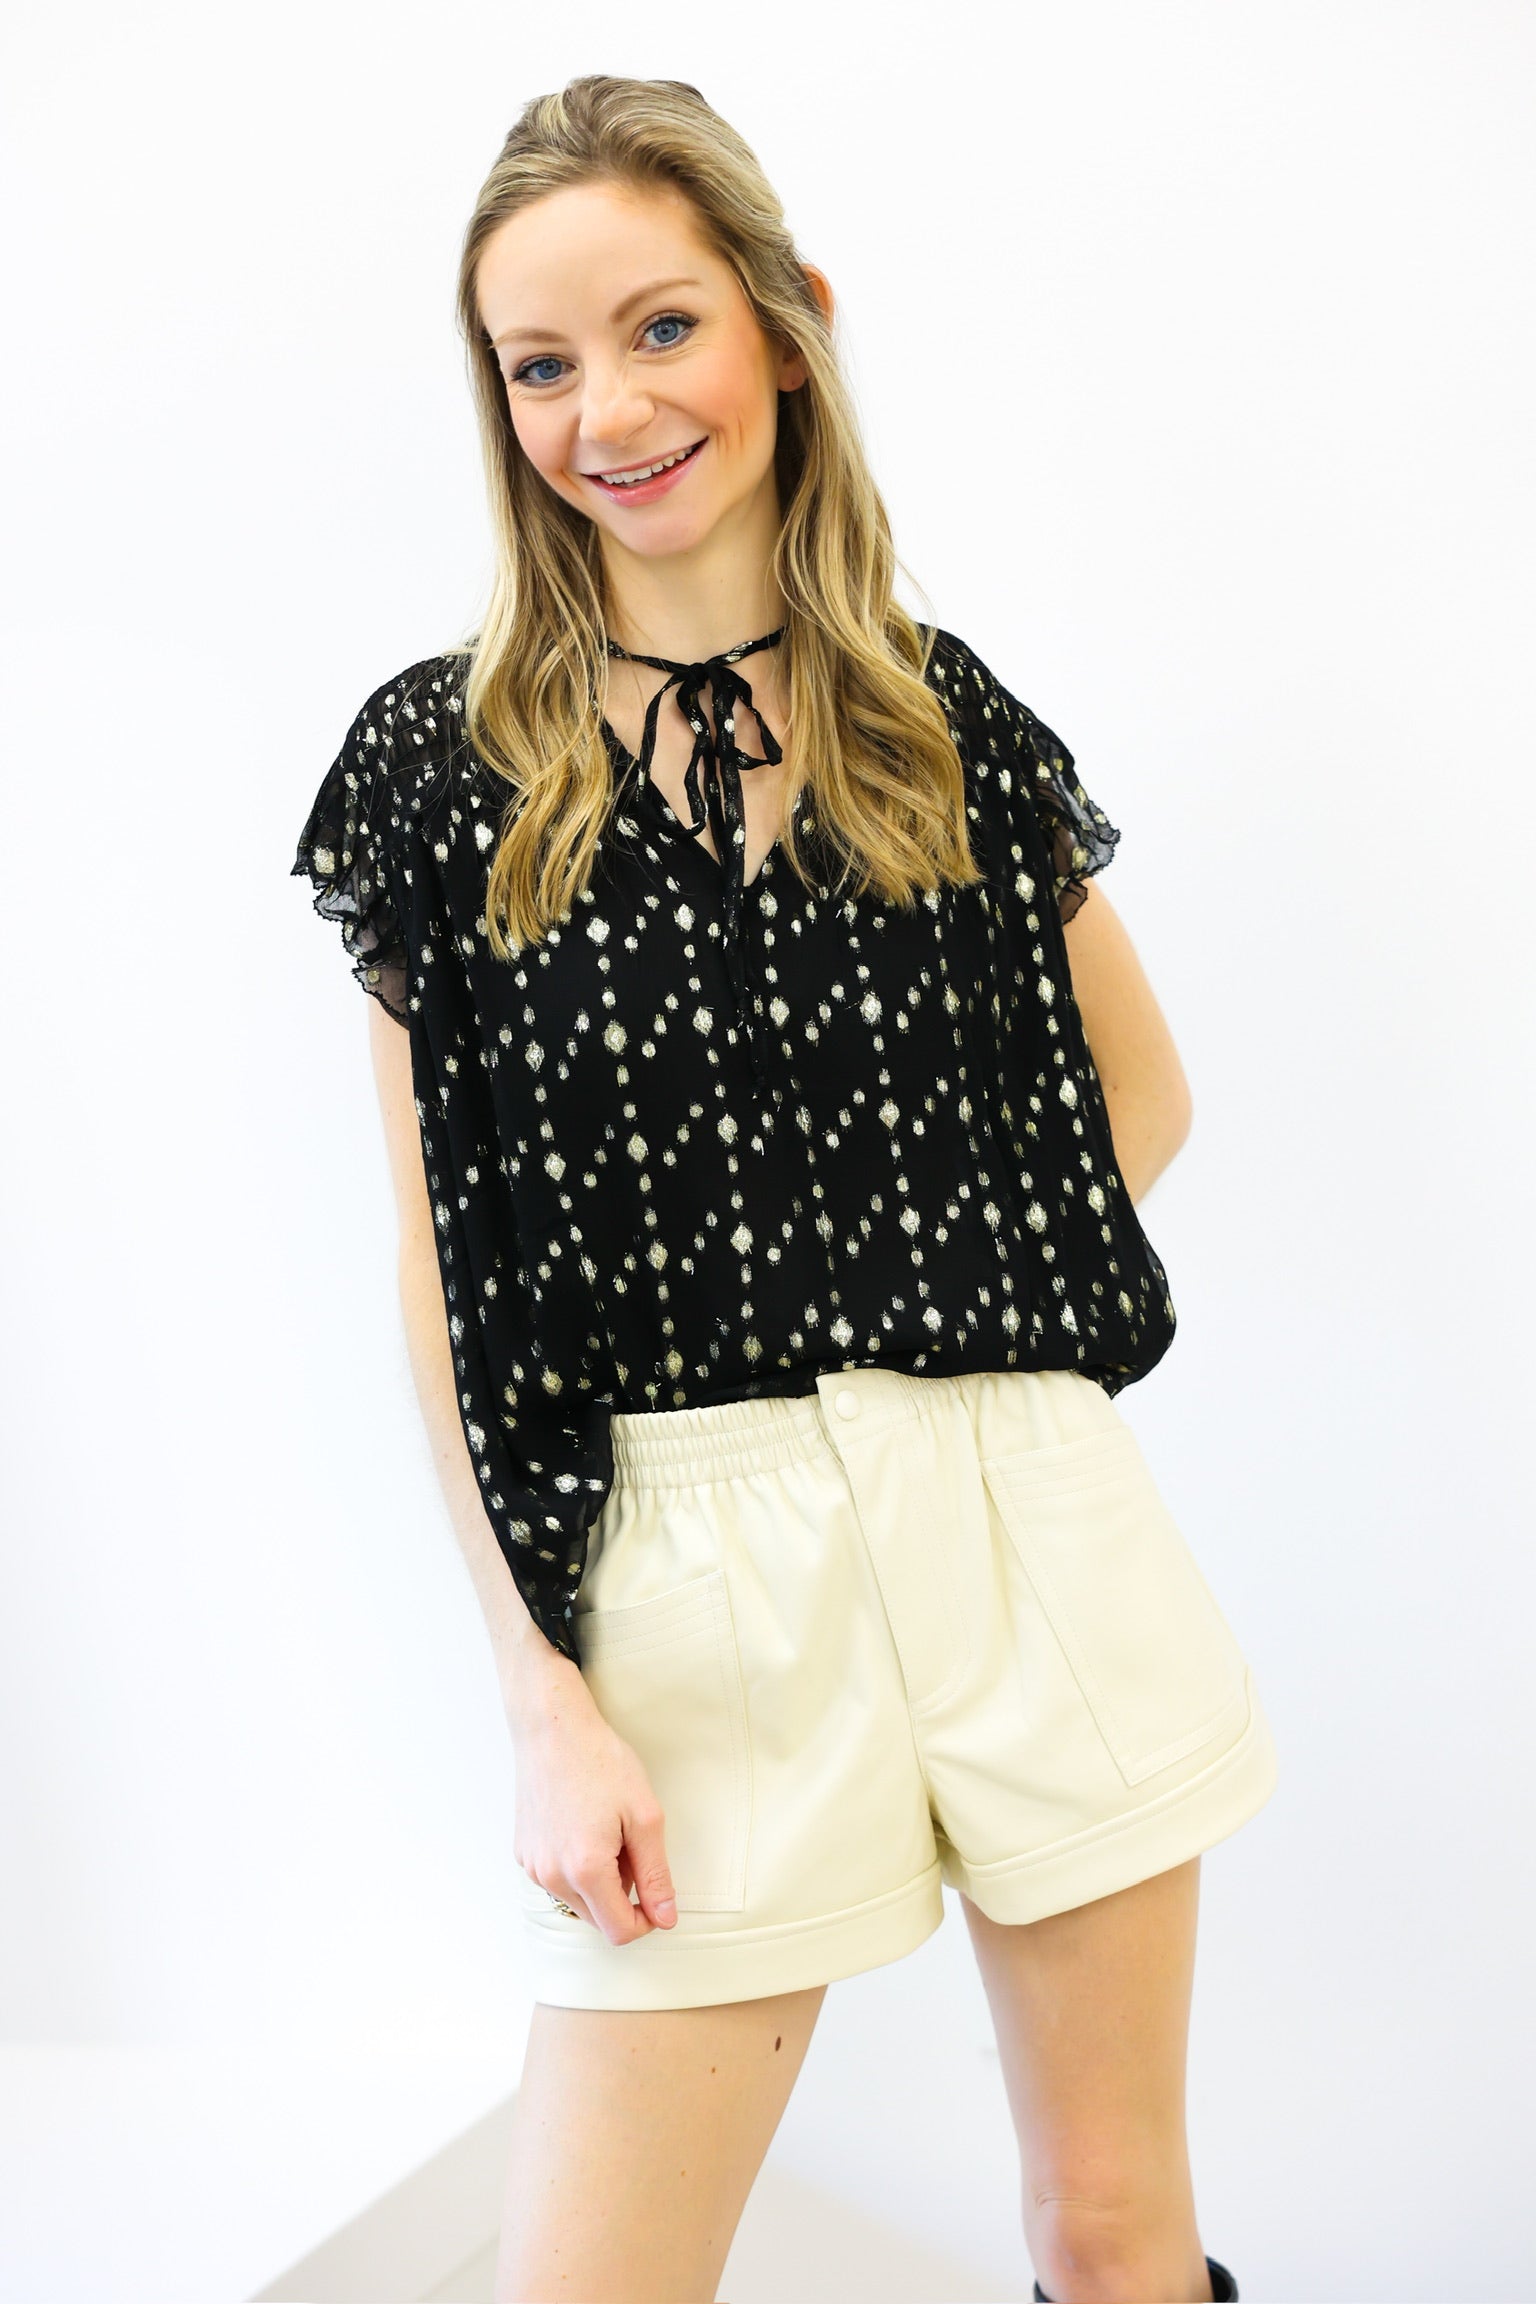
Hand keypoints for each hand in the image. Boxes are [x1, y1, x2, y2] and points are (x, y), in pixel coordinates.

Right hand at [509, 1661, 678, 1944]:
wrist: (553, 1729)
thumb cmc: (601, 1764)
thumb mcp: (644, 1816)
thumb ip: (656, 1875)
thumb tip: (665, 1919)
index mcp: (586, 1869)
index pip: (619, 1931)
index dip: (646, 1920)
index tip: (656, 1894)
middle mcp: (552, 1876)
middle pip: (598, 1920)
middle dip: (623, 1896)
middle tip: (631, 1847)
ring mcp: (533, 1866)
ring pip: (577, 1901)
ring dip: (599, 1883)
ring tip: (607, 1833)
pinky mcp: (523, 1854)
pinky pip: (557, 1880)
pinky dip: (576, 1868)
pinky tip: (582, 1828)